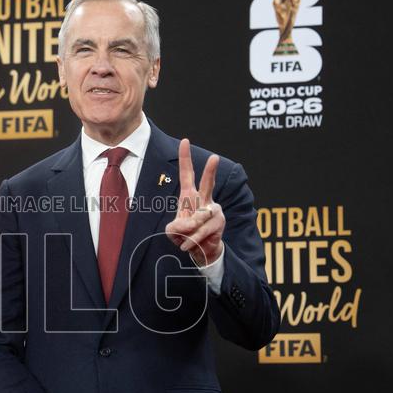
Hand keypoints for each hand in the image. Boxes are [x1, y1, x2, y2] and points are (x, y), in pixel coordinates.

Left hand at [165, 138, 224, 265]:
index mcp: (189, 196)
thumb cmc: (186, 235)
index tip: (185, 141)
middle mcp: (204, 199)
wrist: (201, 251)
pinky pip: (201, 231)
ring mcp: (214, 210)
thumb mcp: (174, 231)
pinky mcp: (219, 223)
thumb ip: (176, 227)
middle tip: (215, 157)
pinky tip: (187, 246)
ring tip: (184, 241)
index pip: (187, 174)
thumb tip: (190, 224)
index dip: (185, 158)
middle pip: (208, 183)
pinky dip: (191, 240)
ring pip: (199, 218)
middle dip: (211, 171)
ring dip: (188, 232)